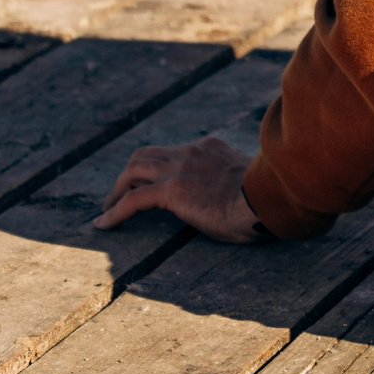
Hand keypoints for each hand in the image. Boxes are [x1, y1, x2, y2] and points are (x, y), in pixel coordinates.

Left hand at [93, 136, 269, 242]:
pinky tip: (103, 225)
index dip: (155, 167)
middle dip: (127, 174)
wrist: (269, 199)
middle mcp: (191, 153)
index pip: (173, 152)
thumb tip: (240, 199)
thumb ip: (236, 182)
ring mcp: (180, 169)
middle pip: (145, 155)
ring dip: (116, 191)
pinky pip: (133, 199)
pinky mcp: (173, 190)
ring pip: (133, 171)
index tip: (150, 184)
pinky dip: (114, 211)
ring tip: (106, 211)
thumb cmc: (269, 199)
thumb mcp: (251, 183)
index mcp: (210, 148)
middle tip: (118, 196)